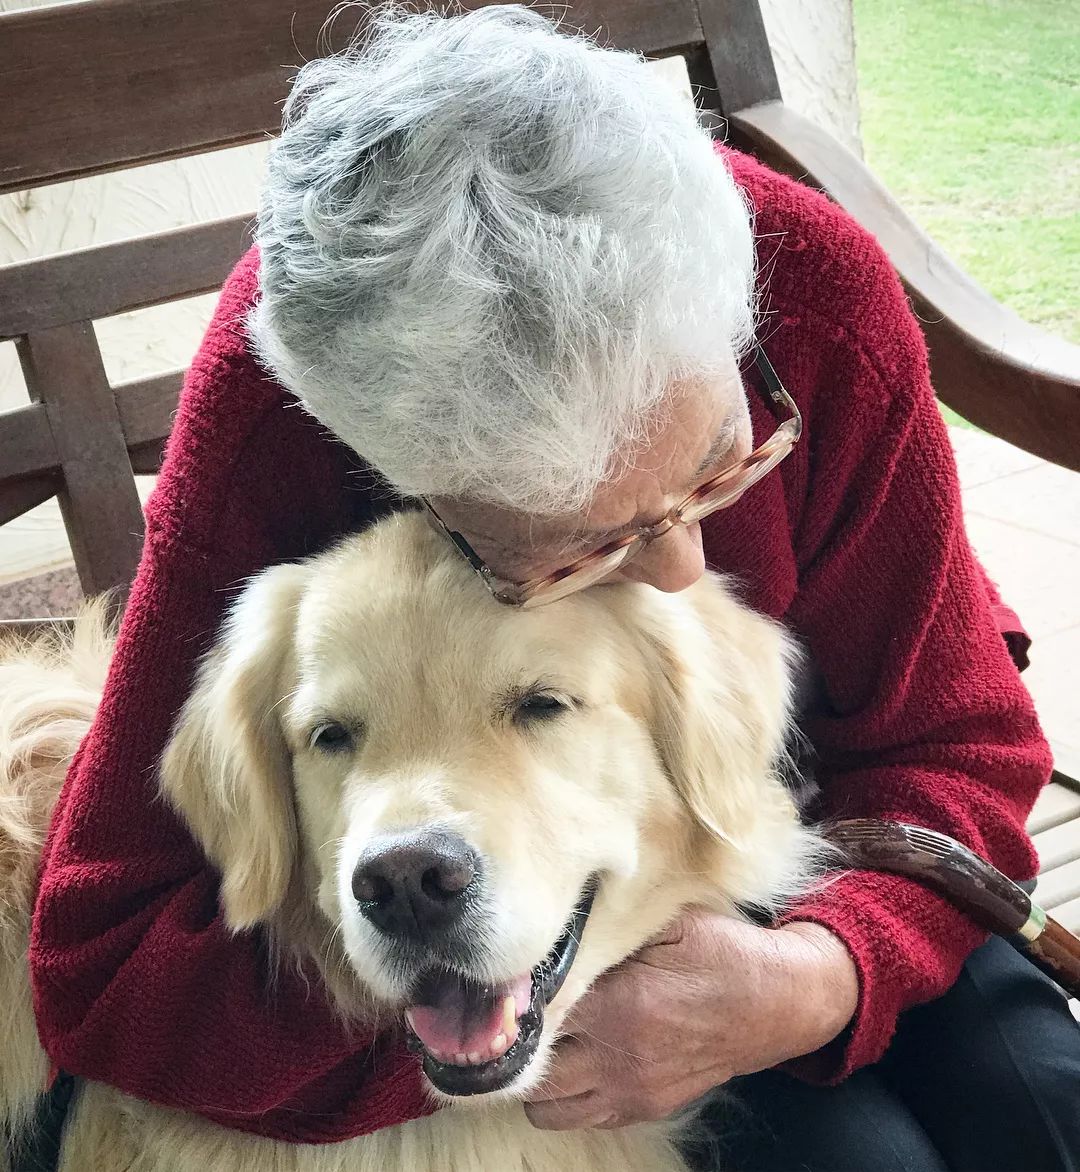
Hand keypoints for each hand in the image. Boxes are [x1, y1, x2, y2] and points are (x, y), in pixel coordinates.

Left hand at [524, 910, 857, 1130]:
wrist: (778, 1001)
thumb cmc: (724, 952)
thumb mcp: (670, 921)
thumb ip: (614, 922)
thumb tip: (560, 912)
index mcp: (621, 1003)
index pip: (538, 1010)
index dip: (513, 996)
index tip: (500, 980)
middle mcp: (619, 1056)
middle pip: (528, 1067)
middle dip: (514, 1040)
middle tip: (512, 1011)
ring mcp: (631, 1088)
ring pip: (545, 1105)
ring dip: (535, 1073)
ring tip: (542, 1036)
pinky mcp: (646, 1106)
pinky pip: (580, 1118)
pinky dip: (566, 1095)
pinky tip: (575, 1057)